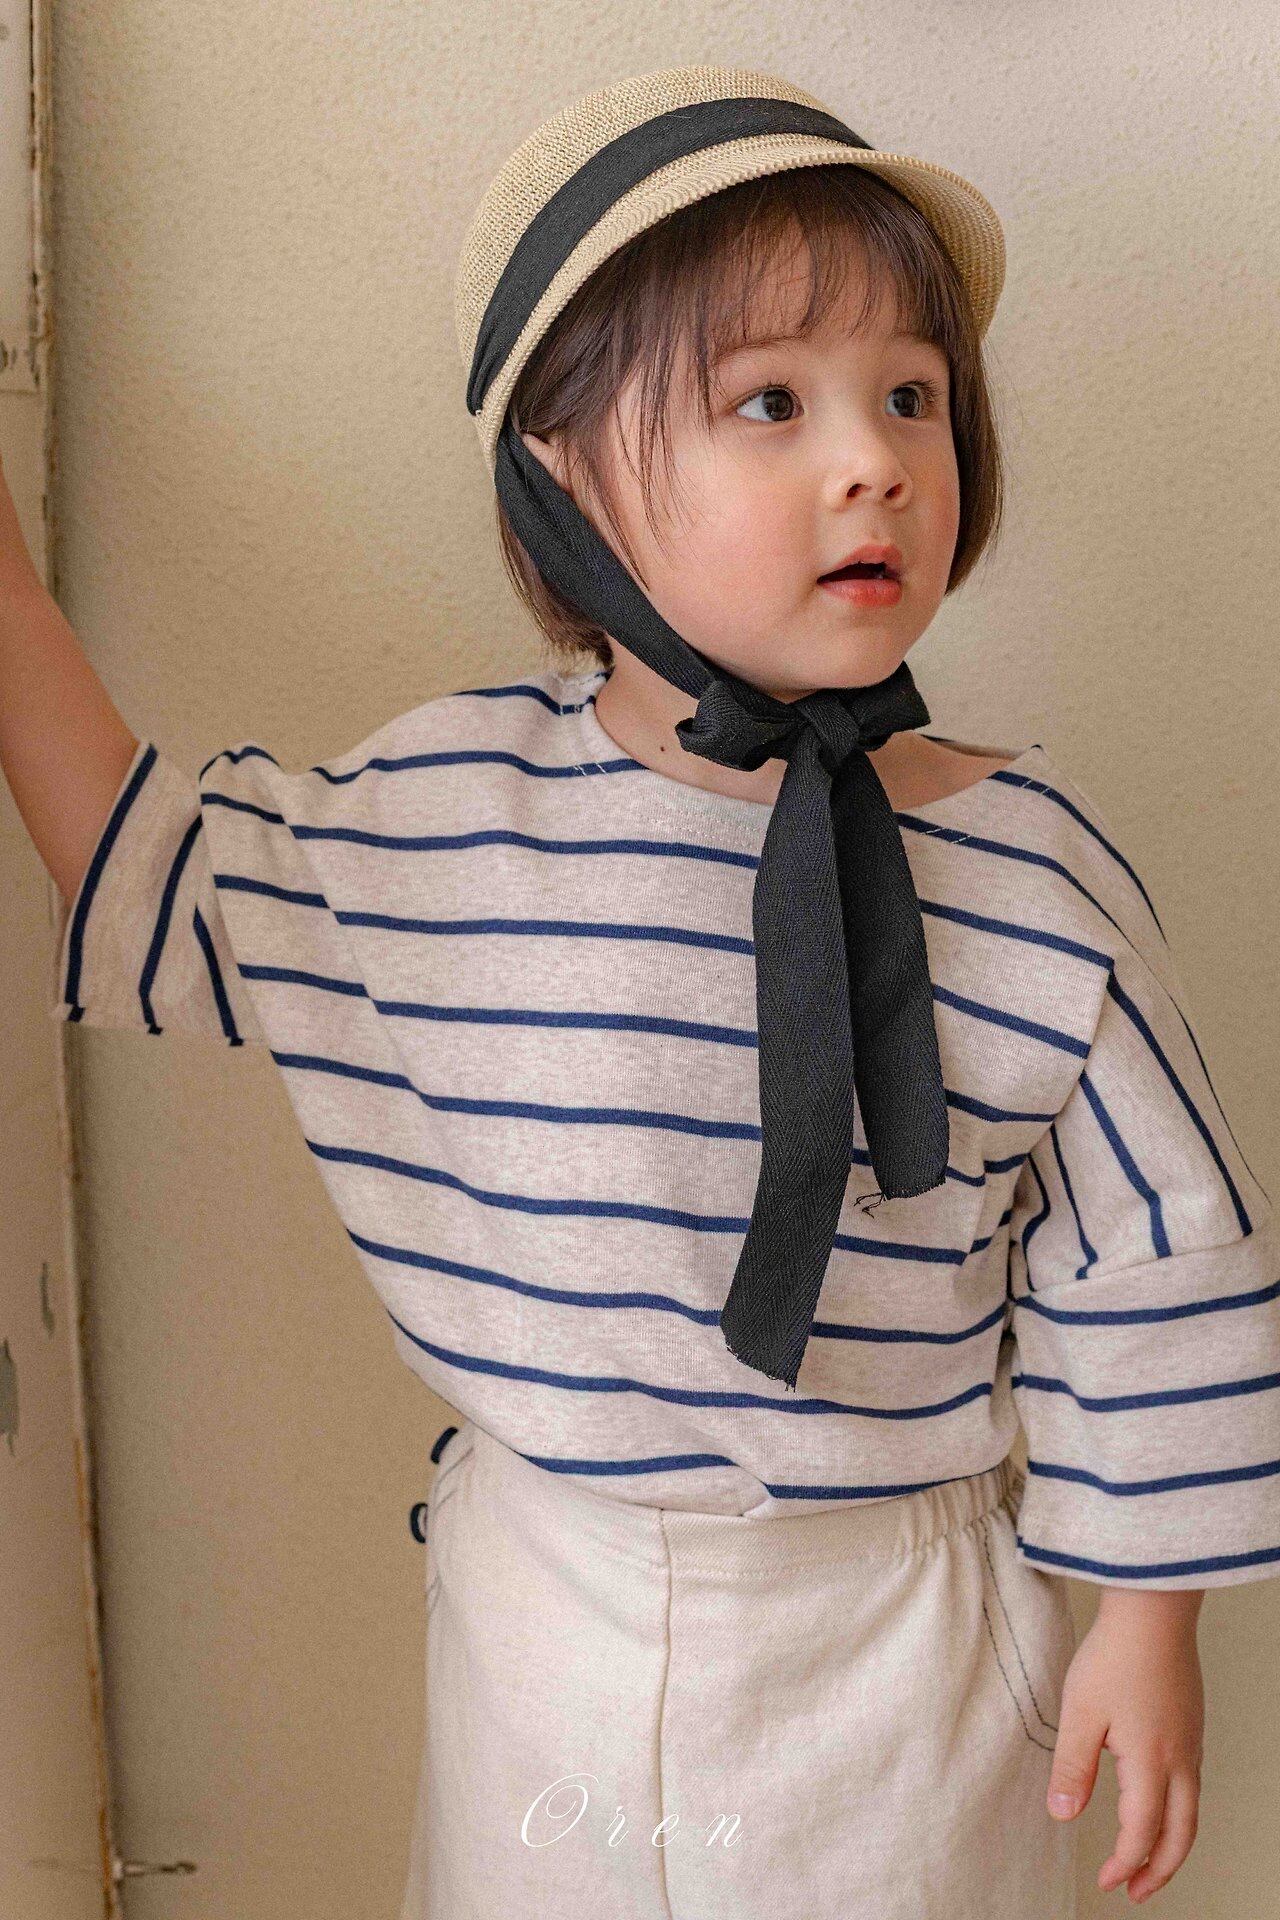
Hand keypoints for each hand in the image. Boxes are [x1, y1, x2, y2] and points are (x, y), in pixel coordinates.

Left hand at [1045, 1588, 1204, 1902]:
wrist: (1154, 1611)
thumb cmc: (1115, 1656)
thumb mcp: (1080, 1713)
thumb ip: (1072, 1768)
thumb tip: (1063, 1815)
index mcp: (1152, 1764)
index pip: (1142, 1833)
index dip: (1124, 1864)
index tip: (1107, 1882)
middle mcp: (1180, 1760)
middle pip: (1181, 1835)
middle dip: (1159, 1871)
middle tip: (1135, 1891)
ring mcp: (1191, 1742)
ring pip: (1191, 1811)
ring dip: (1171, 1843)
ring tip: (1146, 1859)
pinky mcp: (1191, 1724)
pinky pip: (1192, 1785)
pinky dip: (1178, 1812)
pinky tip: (1158, 1804)